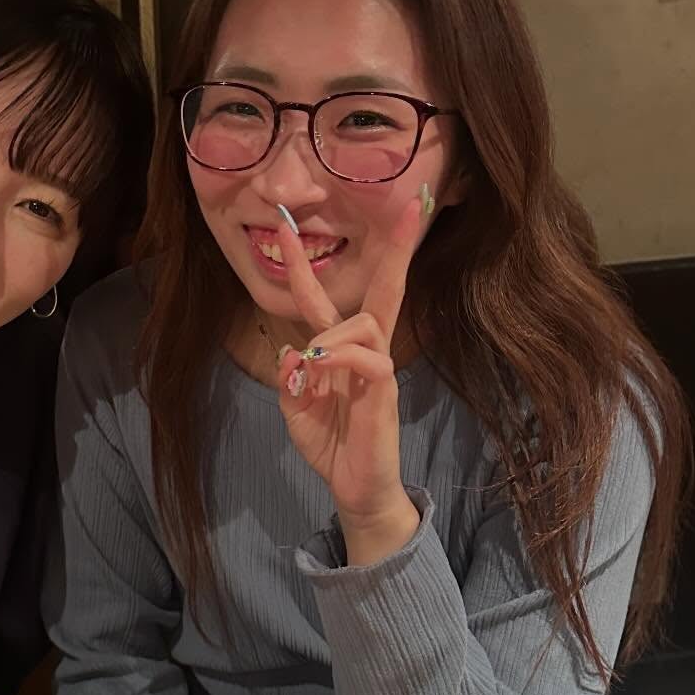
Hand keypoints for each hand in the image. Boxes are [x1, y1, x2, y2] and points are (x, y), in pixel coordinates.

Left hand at [275, 202, 422, 564]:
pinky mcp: (385, 391)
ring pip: (365, 321)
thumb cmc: (331, 445)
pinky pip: (370, 357)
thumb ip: (289, 380)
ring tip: (312, 369)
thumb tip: (292, 352)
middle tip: (412, 207)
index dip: (300, 263)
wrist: (355, 488)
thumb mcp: (295, 411)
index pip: (320, 298)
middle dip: (396, 248)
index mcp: (337, 349)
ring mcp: (379, 368)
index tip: (281, 224)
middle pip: (383, 290)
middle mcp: (364, 350)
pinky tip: (320, 373)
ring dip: (330, 336)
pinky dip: (340, 358)